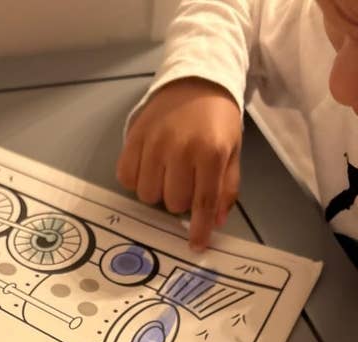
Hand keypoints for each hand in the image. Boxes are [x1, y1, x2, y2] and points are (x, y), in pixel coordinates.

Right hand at [116, 77, 242, 250]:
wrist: (194, 79)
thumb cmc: (216, 119)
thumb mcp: (232, 151)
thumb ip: (226, 187)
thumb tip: (215, 221)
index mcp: (210, 152)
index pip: (202, 202)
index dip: (198, 229)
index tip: (195, 246)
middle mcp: (180, 149)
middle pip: (172, 203)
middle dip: (179, 200)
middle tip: (186, 183)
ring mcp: (153, 143)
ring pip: (147, 194)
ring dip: (157, 192)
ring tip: (166, 175)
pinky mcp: (133, 138)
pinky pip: (126, 178)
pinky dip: (136, 180)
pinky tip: (148, 169)